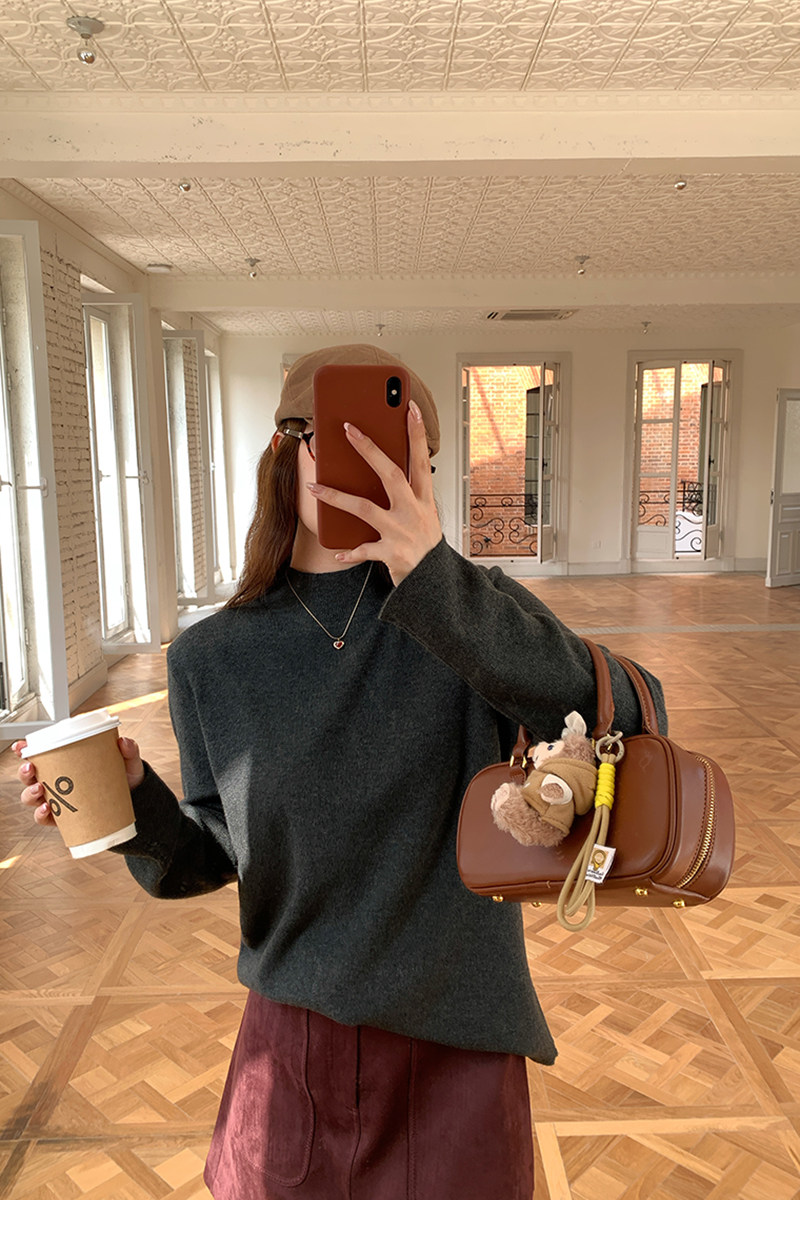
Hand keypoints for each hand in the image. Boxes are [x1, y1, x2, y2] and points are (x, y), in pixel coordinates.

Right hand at [13, 736, 144, 826]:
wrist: (133, 804)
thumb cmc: (124, 778)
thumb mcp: (128, 762)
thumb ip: (129, 751)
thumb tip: (124, 742)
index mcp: (66, 762)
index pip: (39, 754)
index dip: (24, 751)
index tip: (21, 747)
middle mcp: (56, 780)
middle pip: (30, 776)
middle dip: (24, 772)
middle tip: (31, 768)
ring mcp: (58, 799)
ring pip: (32, 797)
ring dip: (30, 793)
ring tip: (40, 789)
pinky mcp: (63, 817)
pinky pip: (45, 818)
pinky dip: (41, 815)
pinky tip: (47, 810)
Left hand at [307, 399, 441, 585]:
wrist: (435, 583)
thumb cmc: (424, 546)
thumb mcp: (423, 515)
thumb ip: (407, 494)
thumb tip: (380, 468)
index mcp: (423, 500)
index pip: (420, 460)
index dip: (416, 434)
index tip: (410, 408)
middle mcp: (414, 512)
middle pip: (391, 474)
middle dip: (369, 450)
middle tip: (349, 429)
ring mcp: (402, 532)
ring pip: (365, 509)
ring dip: (337, 496)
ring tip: (314, 486)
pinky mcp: (392, 554)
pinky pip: (365, 550)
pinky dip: (350, 552)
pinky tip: (337, 552)